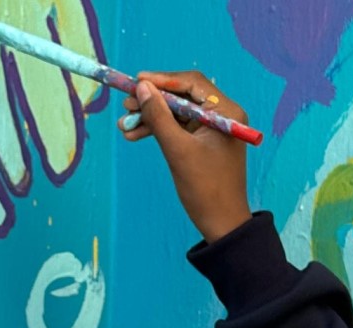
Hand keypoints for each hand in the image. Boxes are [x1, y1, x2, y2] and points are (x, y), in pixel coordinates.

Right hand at [121, 71, 252, 242]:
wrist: (221, 222)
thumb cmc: (206, 188)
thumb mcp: (178, 150)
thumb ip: (159, 117)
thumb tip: (142, 87)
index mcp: (226, 112)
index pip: (192, 83)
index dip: (163, 80)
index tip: (137, 81)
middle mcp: (222, 115)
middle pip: (182, 95)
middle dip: (153, 100)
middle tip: (126, 104)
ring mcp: (212, 128)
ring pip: (177, 112)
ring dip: (151, 116)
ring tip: (125, 124)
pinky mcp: (203, 141)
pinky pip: (178, 127)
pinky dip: (158, 129)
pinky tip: (135, 134)